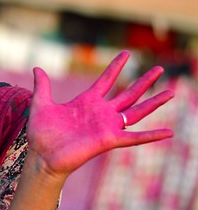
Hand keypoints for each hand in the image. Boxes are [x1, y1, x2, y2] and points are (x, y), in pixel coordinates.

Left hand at [27, 51, 173, 179]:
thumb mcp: (41, 104)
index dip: (116, 67)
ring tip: (172, 92)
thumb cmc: (41, 133)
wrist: (42, 155)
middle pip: (128, 93)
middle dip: (144, 81)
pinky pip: (135, 138)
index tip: (127, 53)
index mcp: (87, 101)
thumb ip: (43, 86)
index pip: (106, 80)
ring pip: (137, 112)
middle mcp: (101, 113)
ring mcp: (107, 126)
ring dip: (154, 103)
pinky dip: (152, 135)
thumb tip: (36, 68)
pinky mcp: (109, 140)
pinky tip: (169, 132)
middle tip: (160, 68)